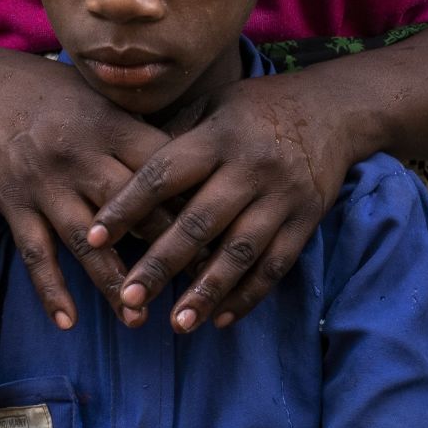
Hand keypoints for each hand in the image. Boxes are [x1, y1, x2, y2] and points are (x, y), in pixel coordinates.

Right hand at [0, 48, 172, 328]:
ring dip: (113, 283)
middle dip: (165, 252)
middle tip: (196, 289)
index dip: (192, 205)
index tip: (222, 238)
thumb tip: (196, 171)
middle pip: (133, 212)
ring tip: (136, 319)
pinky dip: (51, 289)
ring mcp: (48, 184)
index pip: (163, 174)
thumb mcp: (104, 102)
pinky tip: (68, 321)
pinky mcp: (15, 204)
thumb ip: (142, 136)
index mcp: (114, 129)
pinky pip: (35, 254)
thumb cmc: (57, 95)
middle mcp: (84, 158)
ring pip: (86, 241)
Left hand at [85, 73, 357, 333]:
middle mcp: (249, 168)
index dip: (127, 206)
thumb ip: (172, 135)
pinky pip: (276, 264)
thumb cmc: (255, 109)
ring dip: (207, 291)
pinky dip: (249, 294)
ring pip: (239, 251)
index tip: (94, 237)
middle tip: (129, 297)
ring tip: (178, 323)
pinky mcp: (305, 220)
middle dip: (162, 264)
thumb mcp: (212, 104)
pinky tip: (220, 319)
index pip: (163, 174)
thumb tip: (119, 166)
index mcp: (217, 137)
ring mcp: (280, 196)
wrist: (333, 110)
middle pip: (199, 222)